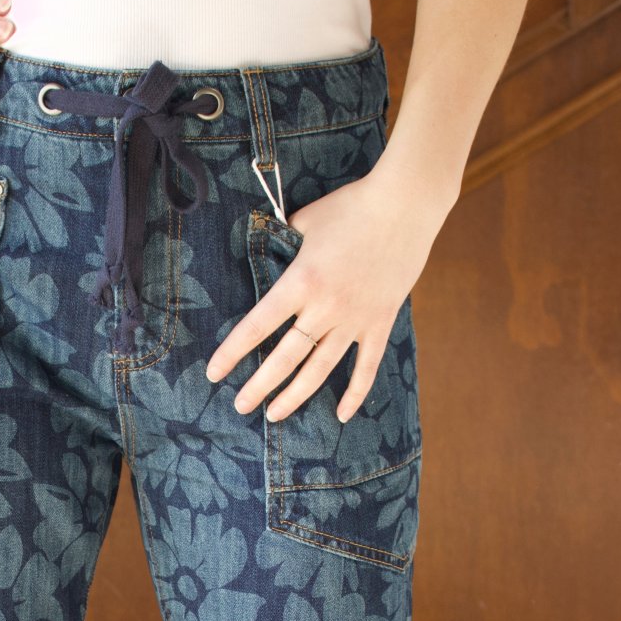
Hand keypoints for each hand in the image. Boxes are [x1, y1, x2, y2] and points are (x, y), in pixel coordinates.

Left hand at [205, 165, 441, 423]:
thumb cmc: (351, 206)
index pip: (257, 325)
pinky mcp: (380, 322)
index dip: (233, 352)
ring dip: (295, 396)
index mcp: (301, 282)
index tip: (214, 373)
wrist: (406, 205)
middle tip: (241, 406)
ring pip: (320, 369)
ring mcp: (354, 319)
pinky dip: (355, 393)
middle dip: (259, 386)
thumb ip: (283, 241)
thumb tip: (267, 247)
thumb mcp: (305, 221)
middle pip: (285, 358)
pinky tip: (340, 415)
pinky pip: (366, 367)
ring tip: (274, 414)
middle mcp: (325, 307)